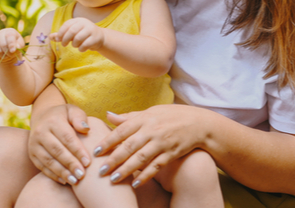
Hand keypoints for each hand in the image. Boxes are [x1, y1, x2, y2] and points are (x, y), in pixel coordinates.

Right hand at [0, 28, 24, 62]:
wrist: (8, 48)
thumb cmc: (15, 45)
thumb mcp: (20, 45)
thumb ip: (19, 45)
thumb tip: (15, 48)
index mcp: (9, 31)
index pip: (9, 36)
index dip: (11, 44)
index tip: (13, 51)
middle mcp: (0, 34)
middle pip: (3, 44)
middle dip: (8, 53)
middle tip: (11, 55)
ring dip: (3, 56)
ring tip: (6, 56)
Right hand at [28, 103, 93, 184]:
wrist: (43, 117)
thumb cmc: (64, 115)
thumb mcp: (72, 111)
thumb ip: (80, 118)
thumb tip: (86, 129)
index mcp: (53, 121)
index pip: (67, 137)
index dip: (77, 150)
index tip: (88, 162)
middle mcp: (40, 132)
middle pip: (57, 150)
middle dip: (70, 164)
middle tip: (82, 174)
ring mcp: (34, 144)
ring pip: (48, 160)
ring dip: (62, 172)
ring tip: (75, 181)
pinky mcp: (32, 154)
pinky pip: (41, 166)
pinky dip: (53, 175)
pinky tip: (64, 181)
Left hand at [50, 18, 104, 51]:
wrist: (99, 38)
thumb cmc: (82, 35)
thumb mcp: (72, 33)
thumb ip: (61, 35)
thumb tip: (49, 37)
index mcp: (78, 20)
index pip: (67, 24)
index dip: (61, 32)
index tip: (58, 39)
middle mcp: (85, 23)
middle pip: (72, 31)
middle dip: (65, 39)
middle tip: (63, 44)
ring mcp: (91, 30)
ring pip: (78, 38)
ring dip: (74, 44)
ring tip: (75, 45)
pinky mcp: (96, 38)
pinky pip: (85, 45)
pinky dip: (81, 49)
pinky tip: (82, 49)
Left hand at [93, 105, 210, 186]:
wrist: (199, 123)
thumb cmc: (171, 116)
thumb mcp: (150, 112)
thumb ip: (129, 117)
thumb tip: (107, 115)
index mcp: (145, 118)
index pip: (122, 130)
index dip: (108, 141)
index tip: (95, 152)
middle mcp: (152, 130)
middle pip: (129, 146)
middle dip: (113, 159)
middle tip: (100, 171)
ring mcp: (162, 142)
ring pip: (141, 157)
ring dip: (127, 169)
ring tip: (114, 179)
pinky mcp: (172, 152)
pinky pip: (156, 165)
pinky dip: (146, 175)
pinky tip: (136, 183)